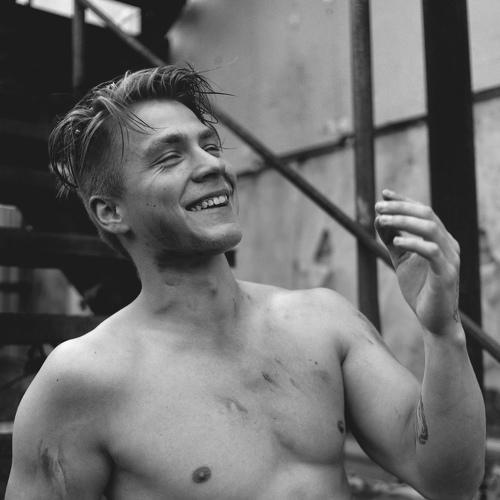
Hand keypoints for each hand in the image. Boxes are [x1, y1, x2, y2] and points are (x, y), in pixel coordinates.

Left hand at [374, 189, 460, 335]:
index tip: (383, 194)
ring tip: (382, 221)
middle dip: (400, 208)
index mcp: (440, 239)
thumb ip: (392, 241)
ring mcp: (451, 258)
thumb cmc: (419, 289)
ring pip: (430, 228)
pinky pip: (432, 252)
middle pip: (427, 214)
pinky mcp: (447, 274)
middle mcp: (449, 244)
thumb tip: (379, 219)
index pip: (424, 211)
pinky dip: (413, 243)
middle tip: (377, 208)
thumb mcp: (401, 260)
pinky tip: (396, 241)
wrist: (434, 320)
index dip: (404, 200)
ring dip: (403, 221)